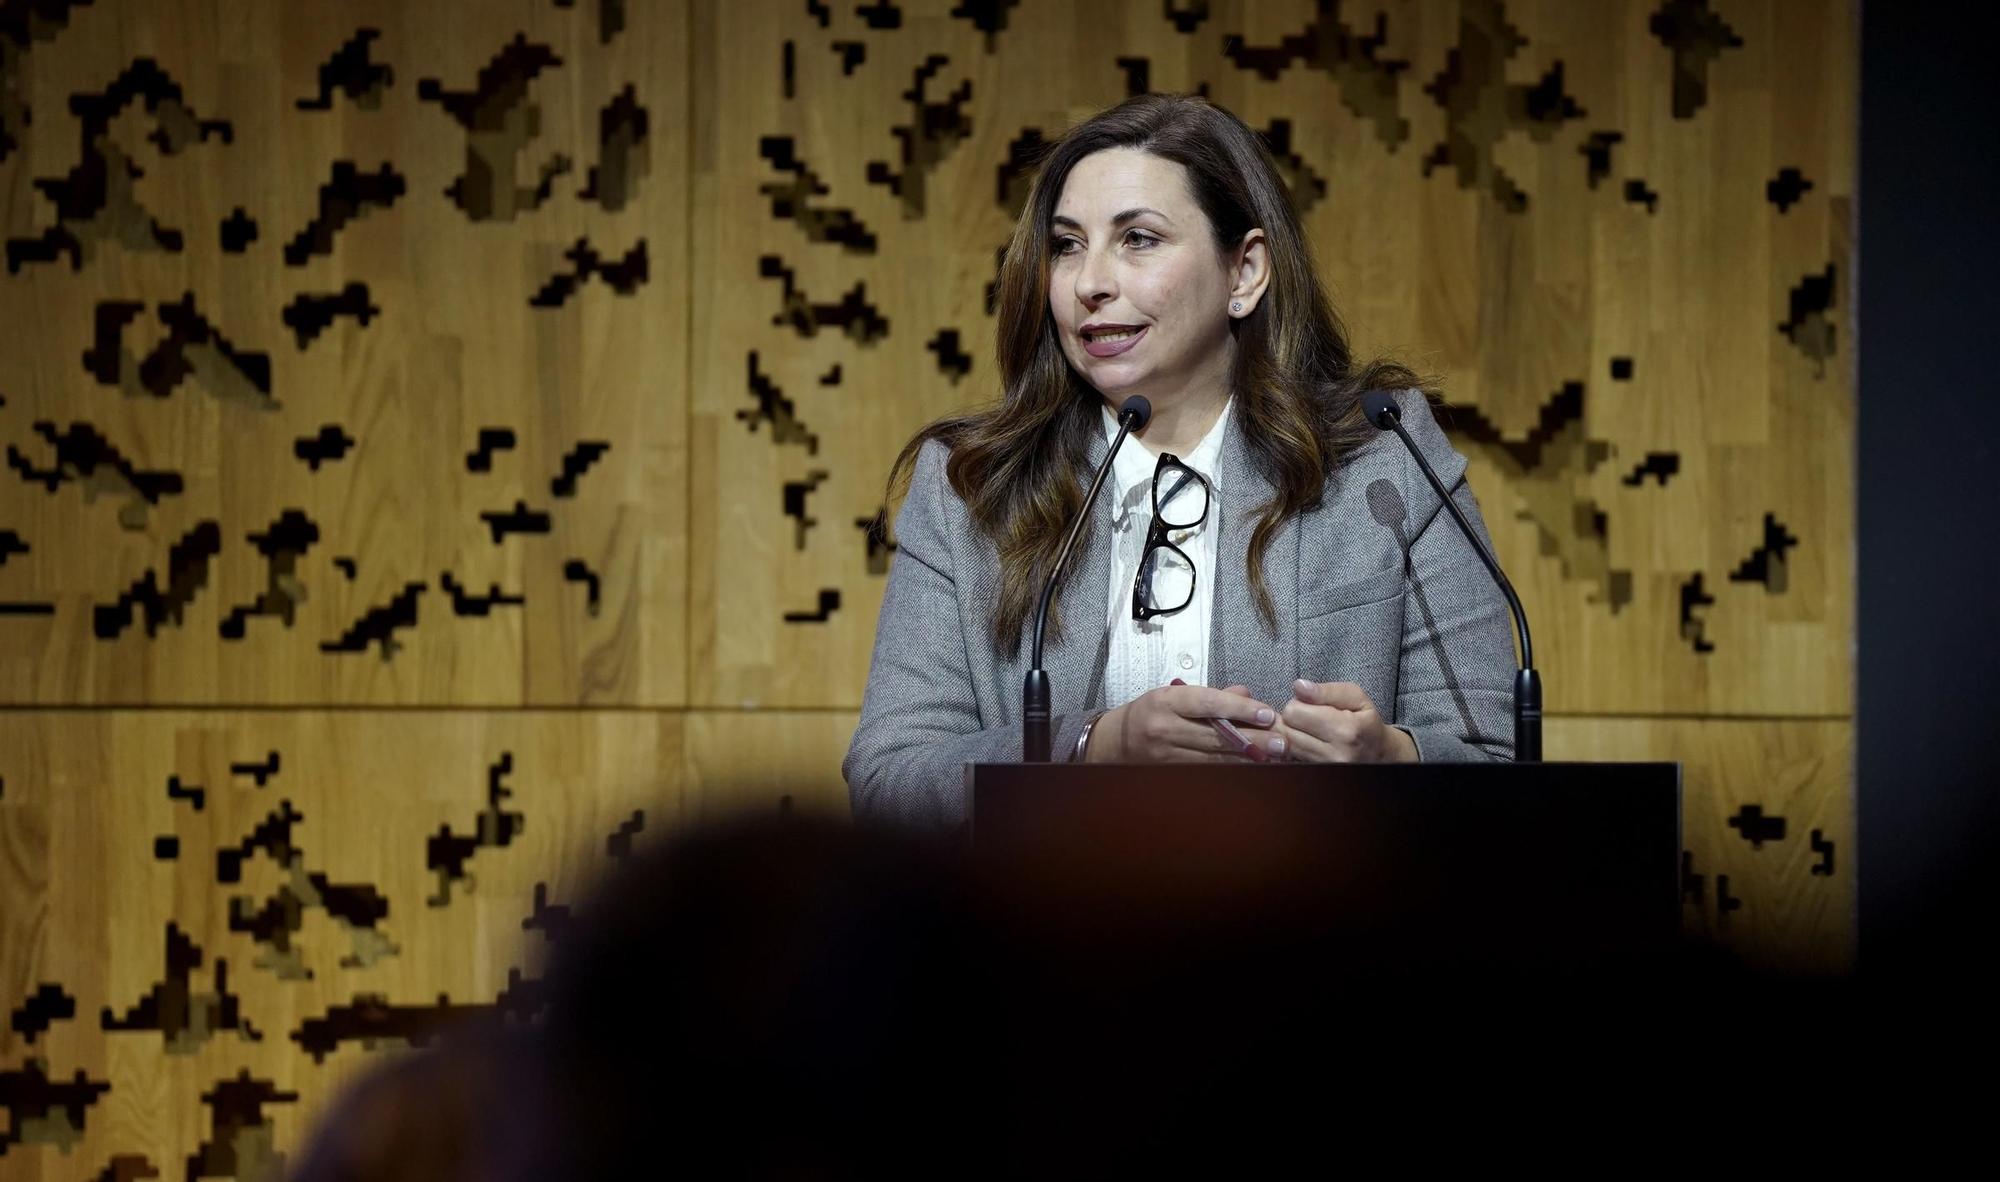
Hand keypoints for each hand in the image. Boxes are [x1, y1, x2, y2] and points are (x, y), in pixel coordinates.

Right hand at [1085, 683, 1283, 762]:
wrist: (1115, 742)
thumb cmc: (1150, 712)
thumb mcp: (1175, 693)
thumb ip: (1212, 695)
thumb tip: (1247, 696)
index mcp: (1166, 701)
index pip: (1208, 703)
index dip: (1239, 709)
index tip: (1266, 713)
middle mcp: (1165, 728)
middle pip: (1216, 735)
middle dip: (1252, 738)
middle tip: (1281, 740)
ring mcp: (1167, 755)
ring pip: (1215, 757)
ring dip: (1248, 756)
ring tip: (1274, 754)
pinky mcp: (1171, 773)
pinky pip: (1207, 770)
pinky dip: (1232, 767)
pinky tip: (1252, 766)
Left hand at [1272, 679, 1417, 763]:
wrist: (1379, 754)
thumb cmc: (1366, 722)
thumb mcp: (1356, 697)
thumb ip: (1326, 690)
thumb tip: (1299, 687)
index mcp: (1346, 730)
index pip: (1294, 712)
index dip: (1298, 703)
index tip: (1311, 704)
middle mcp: (1334, 754)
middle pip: (1285, 730)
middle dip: (1292, 718)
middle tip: (1310, 717)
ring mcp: (1324, 769)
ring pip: (1285, 746)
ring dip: (1291, 733)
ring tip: (1309, 729)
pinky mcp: (1316, 776)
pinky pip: (1289, 759)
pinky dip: (1292, 748)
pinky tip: (1306, 742)